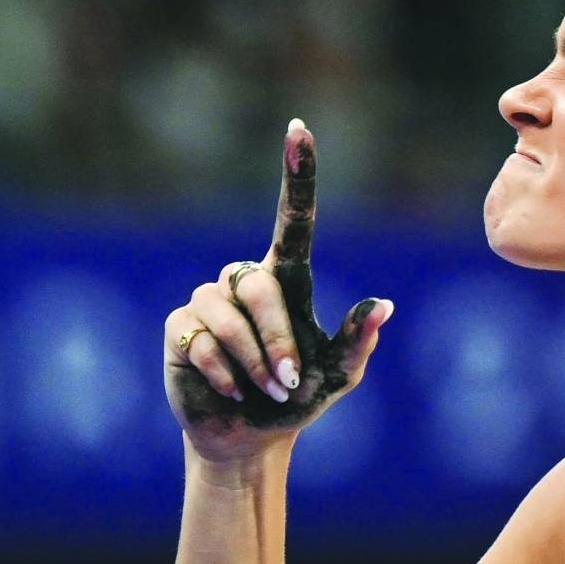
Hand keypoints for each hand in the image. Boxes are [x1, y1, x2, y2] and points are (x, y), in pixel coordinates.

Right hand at [164, 119, 393, 461]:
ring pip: (226, 313)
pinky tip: (232, 390)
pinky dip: (222, 370)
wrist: (249, 435)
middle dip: (275, 337)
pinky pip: (199, 337)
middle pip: (259, 284)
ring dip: (251, 359)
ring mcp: (209, 302)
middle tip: (287, 382)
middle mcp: (246, 282)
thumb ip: (356, 342)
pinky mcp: (181, 328)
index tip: (298, 129)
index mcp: (287, 281)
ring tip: (263, 390)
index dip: (296, 175)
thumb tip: (383, 305)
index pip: (292, 219)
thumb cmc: (298, 399)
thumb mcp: (337, 376)